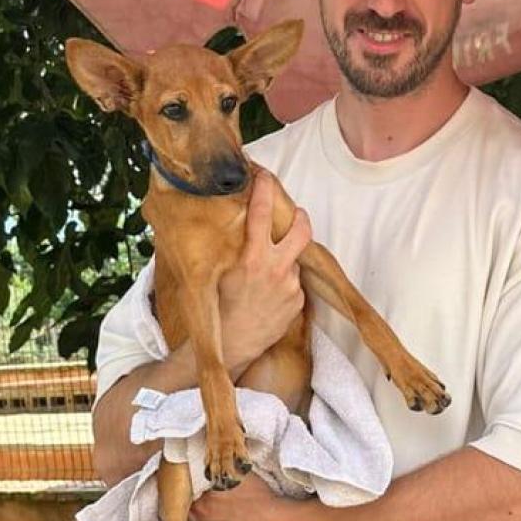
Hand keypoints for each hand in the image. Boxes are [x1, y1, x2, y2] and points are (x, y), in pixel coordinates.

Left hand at [190, 474, 315, 520]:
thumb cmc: (265, 500)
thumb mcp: (241, 474)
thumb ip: (221, 469)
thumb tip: (214, 461)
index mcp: (203, 505)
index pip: (191, 494)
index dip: (201, 488)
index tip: (211, 485)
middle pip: (197, 512)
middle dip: (207, 505)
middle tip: (225, 499)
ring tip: (236, 514)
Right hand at [219, 171, 309, 373]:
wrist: (233, 344)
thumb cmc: (219, 307)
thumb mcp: (219, 272)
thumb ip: (233, 248)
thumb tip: (234, 223)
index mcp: (252, 257)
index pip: (261, 212)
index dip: (265, 188)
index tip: (265, 176)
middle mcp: (276, 268)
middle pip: (301, 230)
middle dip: (301, 218)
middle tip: (297, 214)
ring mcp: (291, 285)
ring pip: (293, 260)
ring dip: (284, 261)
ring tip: (264, 279)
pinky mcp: (298, 301)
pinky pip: (294, 284)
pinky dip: (284, 284)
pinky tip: (267, 297)